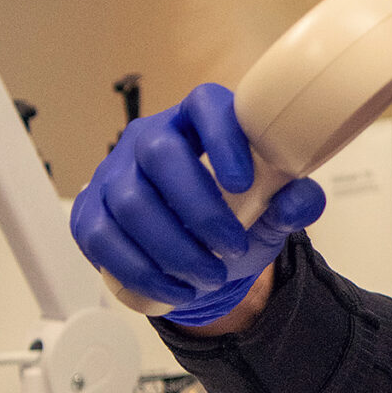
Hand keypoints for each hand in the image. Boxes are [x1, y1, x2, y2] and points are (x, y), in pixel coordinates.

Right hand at [70, 83, 324, 326]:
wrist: (198, 252)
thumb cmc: (237, 216)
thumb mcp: (271, 212)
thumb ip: (292, 204)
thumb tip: (301, 199)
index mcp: (198, 121)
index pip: (205, 105)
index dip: (222, 137)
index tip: (242, 183)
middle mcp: (148, 137)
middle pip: (160, 155)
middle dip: (199, 209)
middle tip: (232, 246)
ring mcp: (113, 173)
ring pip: (132, 204)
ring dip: (175, 249)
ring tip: (211, 275)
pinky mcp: (90, 213)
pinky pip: (105, 240)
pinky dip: (144, 271)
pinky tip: (176, 288)